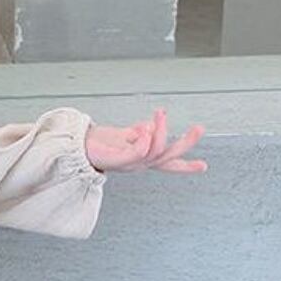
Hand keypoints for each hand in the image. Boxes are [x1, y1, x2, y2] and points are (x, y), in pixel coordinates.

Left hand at [84, 108, 206, 173]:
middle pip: (168, 157)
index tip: (204, 166)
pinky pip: (137, 153)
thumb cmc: (99, 142)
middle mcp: (139, 164)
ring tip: (160, 114)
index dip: (186, 166)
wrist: (76, 146)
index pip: (168, 163)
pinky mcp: (117, 160)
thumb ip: (139, 132)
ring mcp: (129, 163)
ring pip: (155, 152)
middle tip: (199, 128)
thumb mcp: (124, 135)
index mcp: (143, 159)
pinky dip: (144, 141)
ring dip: (160, 131)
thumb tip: (152, 125)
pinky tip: (146, 129)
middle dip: (186, 143)